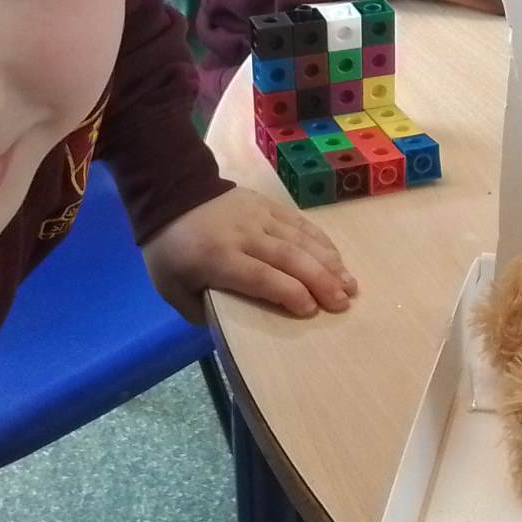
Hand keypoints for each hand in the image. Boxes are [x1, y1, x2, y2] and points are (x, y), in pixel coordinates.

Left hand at [142, 187, 356, 324]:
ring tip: (350, 284)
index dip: (288, 293)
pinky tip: (338, 259)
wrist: (170, 192)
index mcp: (218, 258)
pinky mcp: (267, 204)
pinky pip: (299, 223)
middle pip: (289, 258)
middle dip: (320, 281)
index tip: (310, 311)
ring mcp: (258, 216)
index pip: (260, 277)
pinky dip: (321, 242)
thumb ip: (199, 310)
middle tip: (343, 302)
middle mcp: (244, 235)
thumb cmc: (171, 249)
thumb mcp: (171, 287)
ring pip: (300, 239)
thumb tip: (229, 330)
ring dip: (329, 262)